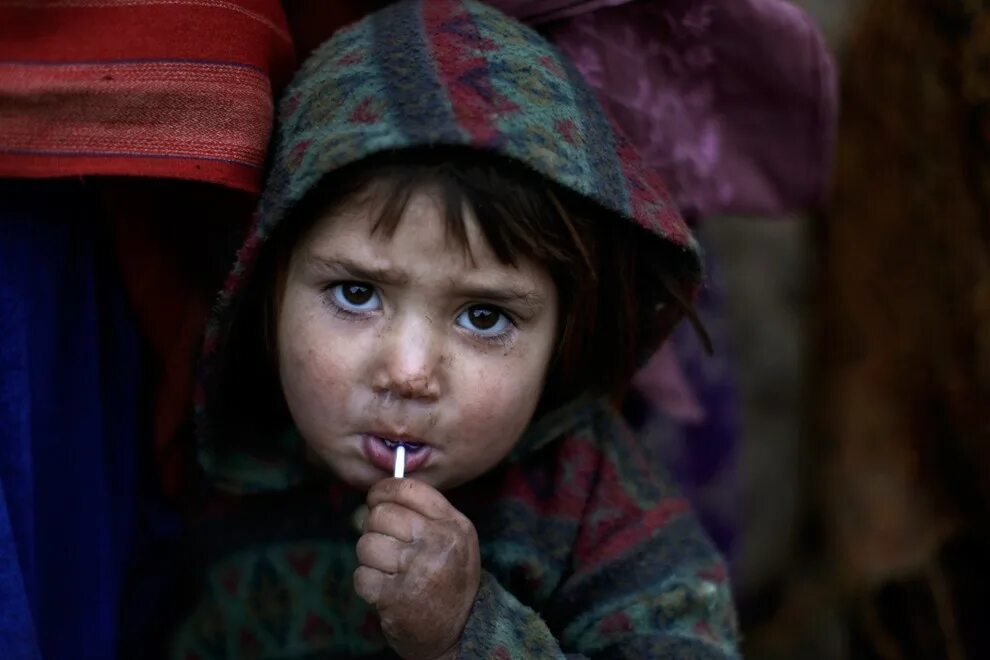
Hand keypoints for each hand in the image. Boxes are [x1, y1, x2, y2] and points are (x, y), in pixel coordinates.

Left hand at [354, 478, 480, 658]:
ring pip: (366, 544)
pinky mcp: (397, 598)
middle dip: (374, 529)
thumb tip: (372, 499)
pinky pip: (361, 576)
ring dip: (369, 559)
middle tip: (386, 545)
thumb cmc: (448, 580)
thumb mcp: (451, 540)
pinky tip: (384, 590)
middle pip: (381, 515)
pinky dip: (367, 584)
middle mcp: (439, 544)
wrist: (459, 632)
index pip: (408, 489)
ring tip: (388, 571)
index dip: (383, 490)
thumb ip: (421, 514)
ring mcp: (418, 571)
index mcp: (454, 525)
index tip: (375, 499)